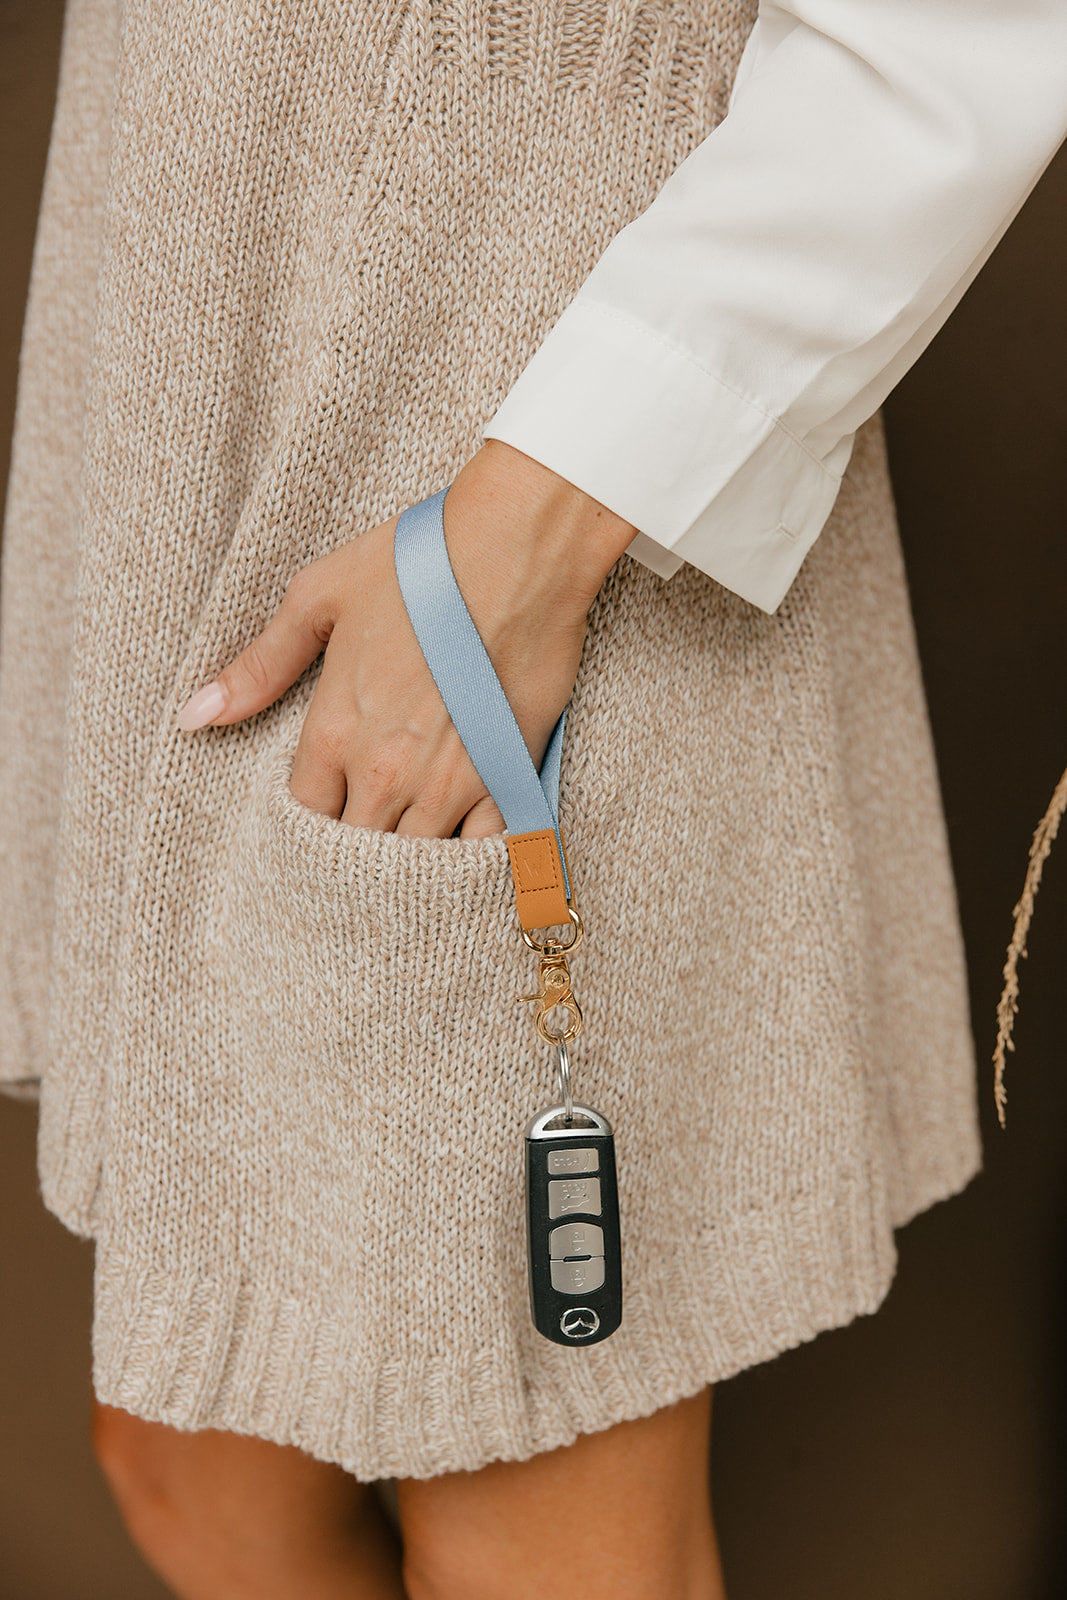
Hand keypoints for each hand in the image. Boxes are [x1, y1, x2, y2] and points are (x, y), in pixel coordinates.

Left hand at [176, 441, 636, 838]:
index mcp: (333, 731)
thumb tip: (192, 717)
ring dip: (405, 867)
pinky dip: (469, 861)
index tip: (320, 818)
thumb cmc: (419, 563)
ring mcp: (448, 782)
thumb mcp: (319, 598)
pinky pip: (481, 853)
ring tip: (403, 869)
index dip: (307, 825)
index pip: (303, 815)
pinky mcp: (505, 778)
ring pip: (413, 862)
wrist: (517, 549)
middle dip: (352, 854)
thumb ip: (259, 667)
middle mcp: (384, 770)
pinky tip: (462, 855)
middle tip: (359, 849)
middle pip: (355, 849)